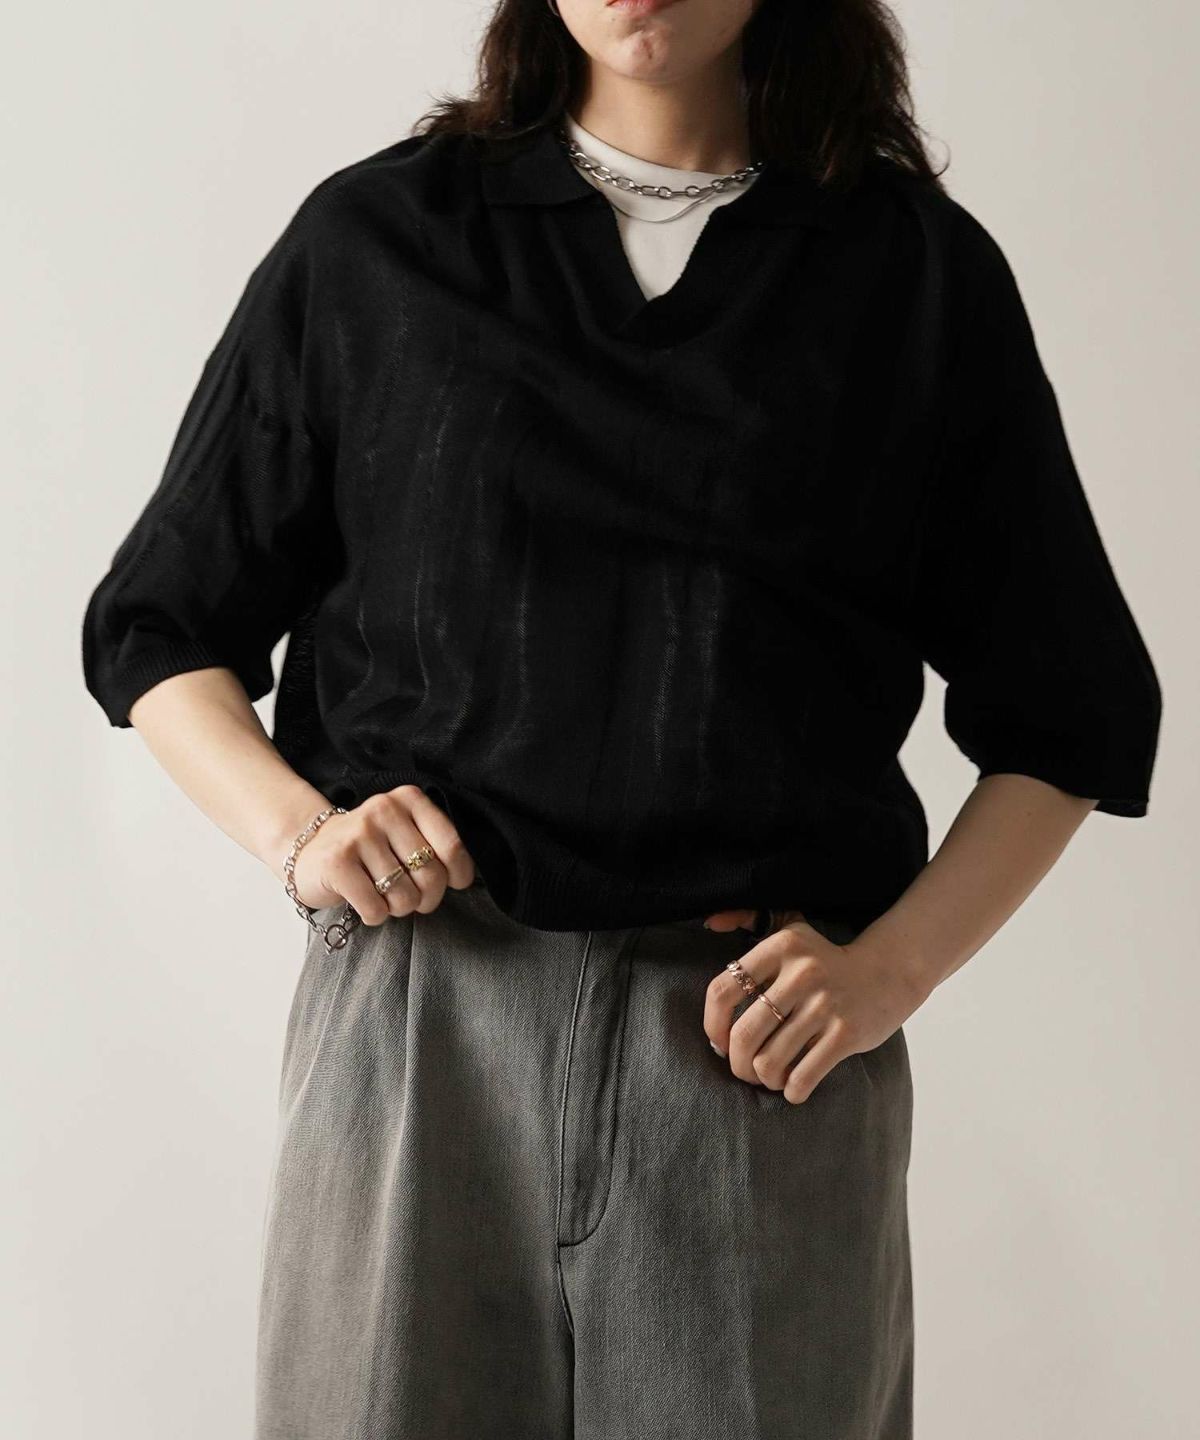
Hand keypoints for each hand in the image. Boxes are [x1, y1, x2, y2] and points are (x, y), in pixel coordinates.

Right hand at [289, 785, 475, 923]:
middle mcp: (384, 810)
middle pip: (431, 875)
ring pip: (404, 897)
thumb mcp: (406, 834)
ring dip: (398, 909)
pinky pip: (375, 909)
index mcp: (409, 799)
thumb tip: (464, 878)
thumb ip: (436, 845)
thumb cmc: (370, 850)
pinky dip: (374, 916)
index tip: (453, 883)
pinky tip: (364, 901)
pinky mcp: (336, 862)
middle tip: (410, 896)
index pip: (452, 845)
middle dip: (426, 898)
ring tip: (383, 896)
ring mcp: (358, 834)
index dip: (458, 874)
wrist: (309, 851)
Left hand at [701, 906, 929, 1103]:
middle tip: (743, 1069)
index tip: (719, 1041)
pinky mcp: (847, 1033)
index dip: (712, 1024)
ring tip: (768, 1077)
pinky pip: (803, 1077)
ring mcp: (826, 1005)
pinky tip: (793, 1088)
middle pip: (744, 1034)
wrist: (889, 972)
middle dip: (737, 1063)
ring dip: (764, 1079)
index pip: (723, 990)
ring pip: (770, 1061)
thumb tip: (711, 922)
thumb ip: (750, 919)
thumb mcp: (792, 930)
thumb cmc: (826, 958)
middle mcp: (802, 973)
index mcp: (781, 947)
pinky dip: (792, 1091)